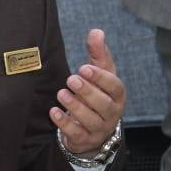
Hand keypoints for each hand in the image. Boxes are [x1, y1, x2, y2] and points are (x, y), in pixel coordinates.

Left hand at [51, 29, 125, 156]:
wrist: (91, 127)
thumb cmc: (96, 93)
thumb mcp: (98, 73)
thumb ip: (97, 53)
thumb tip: (96, 31)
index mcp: (117, 95)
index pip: (115, 87)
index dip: (101, 78)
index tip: (84, 68)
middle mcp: (111, 113)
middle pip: (104, 104)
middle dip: (88, 91)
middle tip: (70, 79)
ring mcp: (99, 128)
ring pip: (91, 120)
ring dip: (76, 107)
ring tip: (61, 94)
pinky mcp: (84, 139)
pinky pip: (77, 134)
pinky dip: (64, 124)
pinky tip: (53, 112)